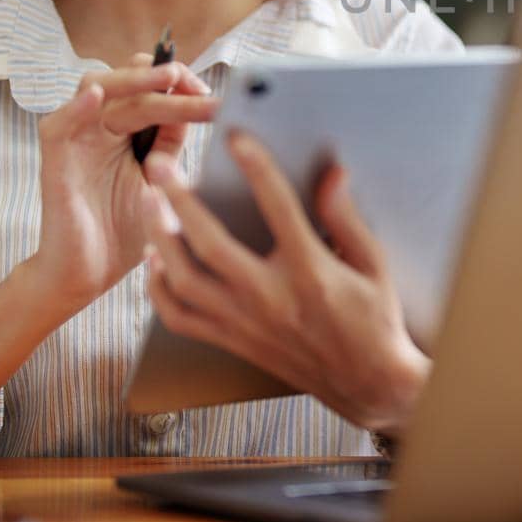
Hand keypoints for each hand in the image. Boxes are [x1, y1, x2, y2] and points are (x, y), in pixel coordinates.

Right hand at [27, 54, 217, 310]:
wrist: (87, 276)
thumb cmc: (123, 230)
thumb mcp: (158, 180)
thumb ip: (170, 144)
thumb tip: (203, 104)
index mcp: (127, 130)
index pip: (152, 90)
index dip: (182, 86)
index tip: (216, 98)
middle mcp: (100, 128)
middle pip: (130, 84)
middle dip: (168, 80)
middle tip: (199, 86)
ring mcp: (77, 141)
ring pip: (96, 87)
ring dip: (133, 79)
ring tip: (168, 76)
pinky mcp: (55, 161)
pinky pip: (58, 125)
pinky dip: (75, 107)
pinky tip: (97, 96)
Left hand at [144, 133, 429, 434]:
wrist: (366, 383)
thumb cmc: (373, 320)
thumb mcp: (373, 264)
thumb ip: (346, 218)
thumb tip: (332, 174)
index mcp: (310, 271)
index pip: (278, 207)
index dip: (256, 167)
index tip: (236, 137)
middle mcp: (270, 297)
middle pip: (210, 242)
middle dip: (178, 199)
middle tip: (158, 164)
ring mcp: (245, 322)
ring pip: (184, 279)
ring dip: (159, 237)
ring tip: (148, 202)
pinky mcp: (233, 341)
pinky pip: (181, 318)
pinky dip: (159, 291)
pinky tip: (154, 263)